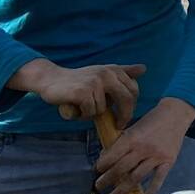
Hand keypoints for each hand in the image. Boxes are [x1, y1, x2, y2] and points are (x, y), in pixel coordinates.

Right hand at [17, 61, 147, 124]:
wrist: (50, 79)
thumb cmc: (78, 79)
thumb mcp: (102, 73)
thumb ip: (123, 72)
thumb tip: (143, 68)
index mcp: (114, 69)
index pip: (133, 90)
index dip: (131, 106)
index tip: (124, 117)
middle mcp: (107, 73)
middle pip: (126, 99)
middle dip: (124, 115)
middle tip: (118, 124)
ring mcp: (95, 82)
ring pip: (103, 109)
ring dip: (92, 113)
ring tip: (82, 106)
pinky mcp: (83, 91)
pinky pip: (90, 111)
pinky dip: (82, 114)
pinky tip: (75, 107)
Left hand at [94, 97, 194, 193]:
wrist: (175, 114)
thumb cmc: (151, 121)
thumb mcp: (133, 128)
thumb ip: (120, 142)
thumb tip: (105, 158)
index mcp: (132, 138)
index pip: (112, 156)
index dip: (102, 165)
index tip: (96, 171)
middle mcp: (143, 149)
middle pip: (121, 169)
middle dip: (107, 179)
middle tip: (98, 187)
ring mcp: (156, 156)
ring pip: (136, 177)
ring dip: (121, 190)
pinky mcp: (168, 161)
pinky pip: (159, 178)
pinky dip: (152, 189)